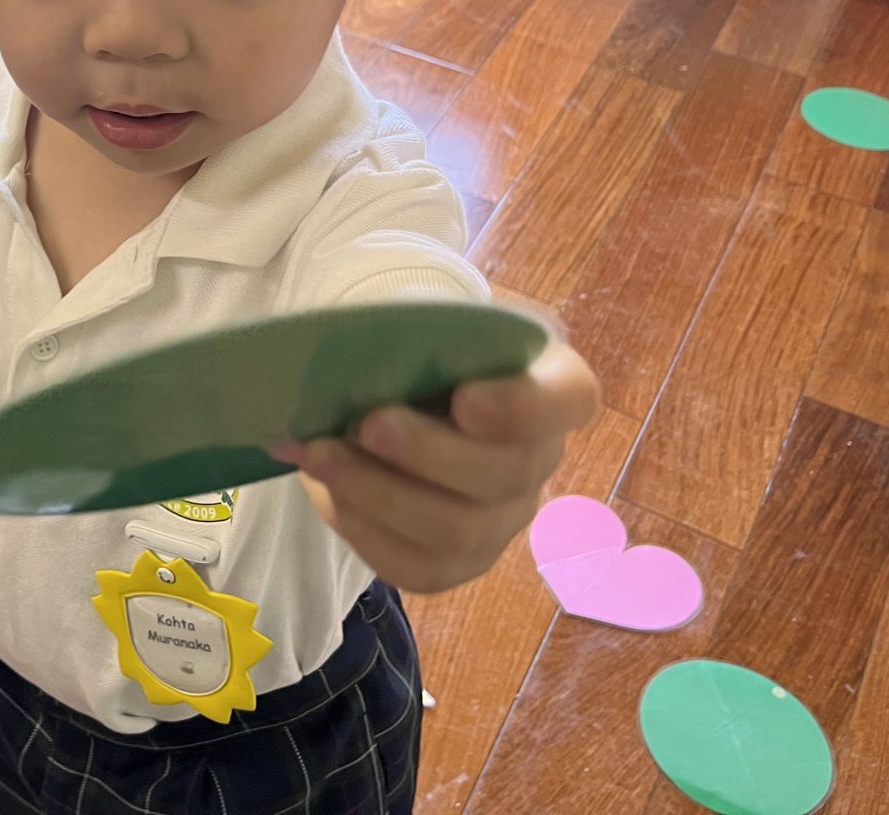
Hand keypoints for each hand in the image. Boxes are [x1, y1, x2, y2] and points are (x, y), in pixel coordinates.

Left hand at [284, 338, 599, 593]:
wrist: (397, 395)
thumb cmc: (422, 349)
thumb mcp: (427, 323)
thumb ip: (416, 336)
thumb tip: (359, 355)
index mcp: (549, 386)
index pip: (568, 400)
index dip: (523, 408)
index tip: (466, 398)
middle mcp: (538, 461)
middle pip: (504, 475)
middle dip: (428, 453)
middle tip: (369, 423)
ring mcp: (501, 520)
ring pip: (456, 531)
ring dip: (378, 492)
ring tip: (320, 454)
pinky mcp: (455, 562)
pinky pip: (415, 565)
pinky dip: (362, 526)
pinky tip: (326, 490)